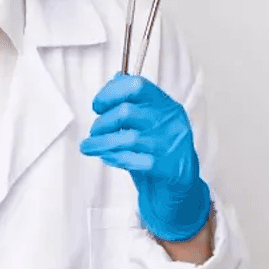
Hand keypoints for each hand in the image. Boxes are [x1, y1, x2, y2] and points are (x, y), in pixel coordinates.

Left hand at [80, 73, 211, 241]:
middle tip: (94, 131)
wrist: (178, 188)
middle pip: (127, 112)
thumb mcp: (148, 124)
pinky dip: (115, 158)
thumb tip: (115, 79)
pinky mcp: (167, 167)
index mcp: (166, 106)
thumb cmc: (159, 153)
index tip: (98, 105)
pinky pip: (133, 160)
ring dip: (101, 142)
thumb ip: (133, 102)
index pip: (137, 86)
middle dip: (102, 122)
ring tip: (90, 146)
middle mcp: (171, 122)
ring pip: (126, 138)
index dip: (111, 93)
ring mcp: (170, 145)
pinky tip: (108, 158)